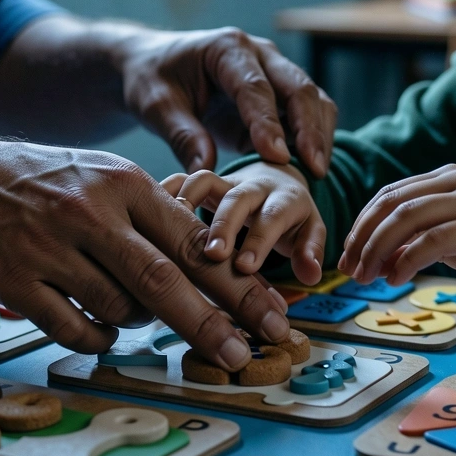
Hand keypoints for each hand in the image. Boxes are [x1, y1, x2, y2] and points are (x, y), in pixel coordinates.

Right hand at [0, 137, 291, 368]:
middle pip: (164, 281)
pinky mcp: (17, 283)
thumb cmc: (52, 185)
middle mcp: (90, 214)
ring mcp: (51, 249)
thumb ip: (158, 221)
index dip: (239, 286)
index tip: (273, 317)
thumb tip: (216, 274)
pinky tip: (103, 329)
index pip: (195, 241)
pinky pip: (76, 329)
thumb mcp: (109, 180)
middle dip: (212, 324)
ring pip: (121, 310)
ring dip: (143, 324)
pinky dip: (101, 338)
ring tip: (138, 313)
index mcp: (125, 185)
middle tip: (245, 357)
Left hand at [118, 27, 336, 176]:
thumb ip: (181, 135)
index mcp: (226, 49)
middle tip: (315, 168)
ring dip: (319, 134)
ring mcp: (274, 71)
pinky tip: (313, 167)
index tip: (277, 157)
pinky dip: (315, 137)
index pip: (255, 87)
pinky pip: (308, 112)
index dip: (268, 123)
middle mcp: (259, 54)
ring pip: (312, 99)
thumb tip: (204, 168)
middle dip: (309, 129)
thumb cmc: (152, 81)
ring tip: (319, 172)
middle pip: (297, 88)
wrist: (155, 66)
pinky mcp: (280, 93)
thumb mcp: (155, 106)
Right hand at [163, 162, 324, 284]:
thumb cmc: (290, 215)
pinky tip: (143, 222)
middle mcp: (251, 186)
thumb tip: (311, 275)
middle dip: (224, 225)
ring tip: (169, 237)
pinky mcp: (198, 184)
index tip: (246, 267)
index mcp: (283, 197)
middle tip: (212, 255)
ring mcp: (223, 182)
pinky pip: (177, 182)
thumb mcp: (308, 230)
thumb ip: (309, 250)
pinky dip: (161, 198)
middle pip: (237, 198)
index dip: (260, 239)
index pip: (273, 215)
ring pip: (202, 182)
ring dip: (186, 208)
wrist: (275, 180)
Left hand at [338, 164, 455, 292]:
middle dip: (363, 238)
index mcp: (444, 176)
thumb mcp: (451, 237)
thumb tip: (374, 258)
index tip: (346, 252)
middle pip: (392, 204)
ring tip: (366, 277)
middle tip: (348, 269)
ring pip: (408, 218)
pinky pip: (434, 240)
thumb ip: (416, 239)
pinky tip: (395, 278)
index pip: (388, 194)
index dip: (361, 223)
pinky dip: (408, 259)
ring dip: (378, 250)